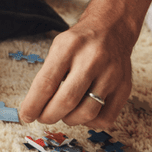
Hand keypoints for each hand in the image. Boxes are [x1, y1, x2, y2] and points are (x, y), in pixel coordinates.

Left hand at [19, 7, 136, 128]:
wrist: (112, 29)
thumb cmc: (80, 42)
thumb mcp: (58, 47)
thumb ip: (47, 75)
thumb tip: (34, 108)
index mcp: (70, 47)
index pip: (46, 82)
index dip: (33, 104)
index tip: (26, 115)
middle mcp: (93, 59)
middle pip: (66, 100)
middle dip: (49, 115)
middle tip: (43, 117)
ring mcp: (112, 74)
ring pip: (87, 113)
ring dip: (69, 119)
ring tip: (64, 112)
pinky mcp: (124, 87)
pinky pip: (105, 118)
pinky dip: (90, 122)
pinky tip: (83, 111)